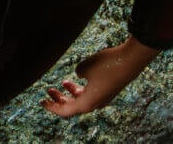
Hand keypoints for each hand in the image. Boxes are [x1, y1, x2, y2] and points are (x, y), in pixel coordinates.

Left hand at [41, 35, 159, 116]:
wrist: (130, 60)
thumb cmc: (107, 64)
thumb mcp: (85, 67)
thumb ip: (77, 73)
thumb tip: (79, 74)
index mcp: (88, 103)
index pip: (65, 111)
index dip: (52, 107)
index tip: (42, 101)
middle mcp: (96, 104)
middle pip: (73, 107)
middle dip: (59, 99)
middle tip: (48, 89)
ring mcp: (103, 98)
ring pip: (82, 100)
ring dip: (70, 93)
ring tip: (62, 82)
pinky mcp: (108, 90)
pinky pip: (90, 94)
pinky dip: (80, 89)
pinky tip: (77, 78)